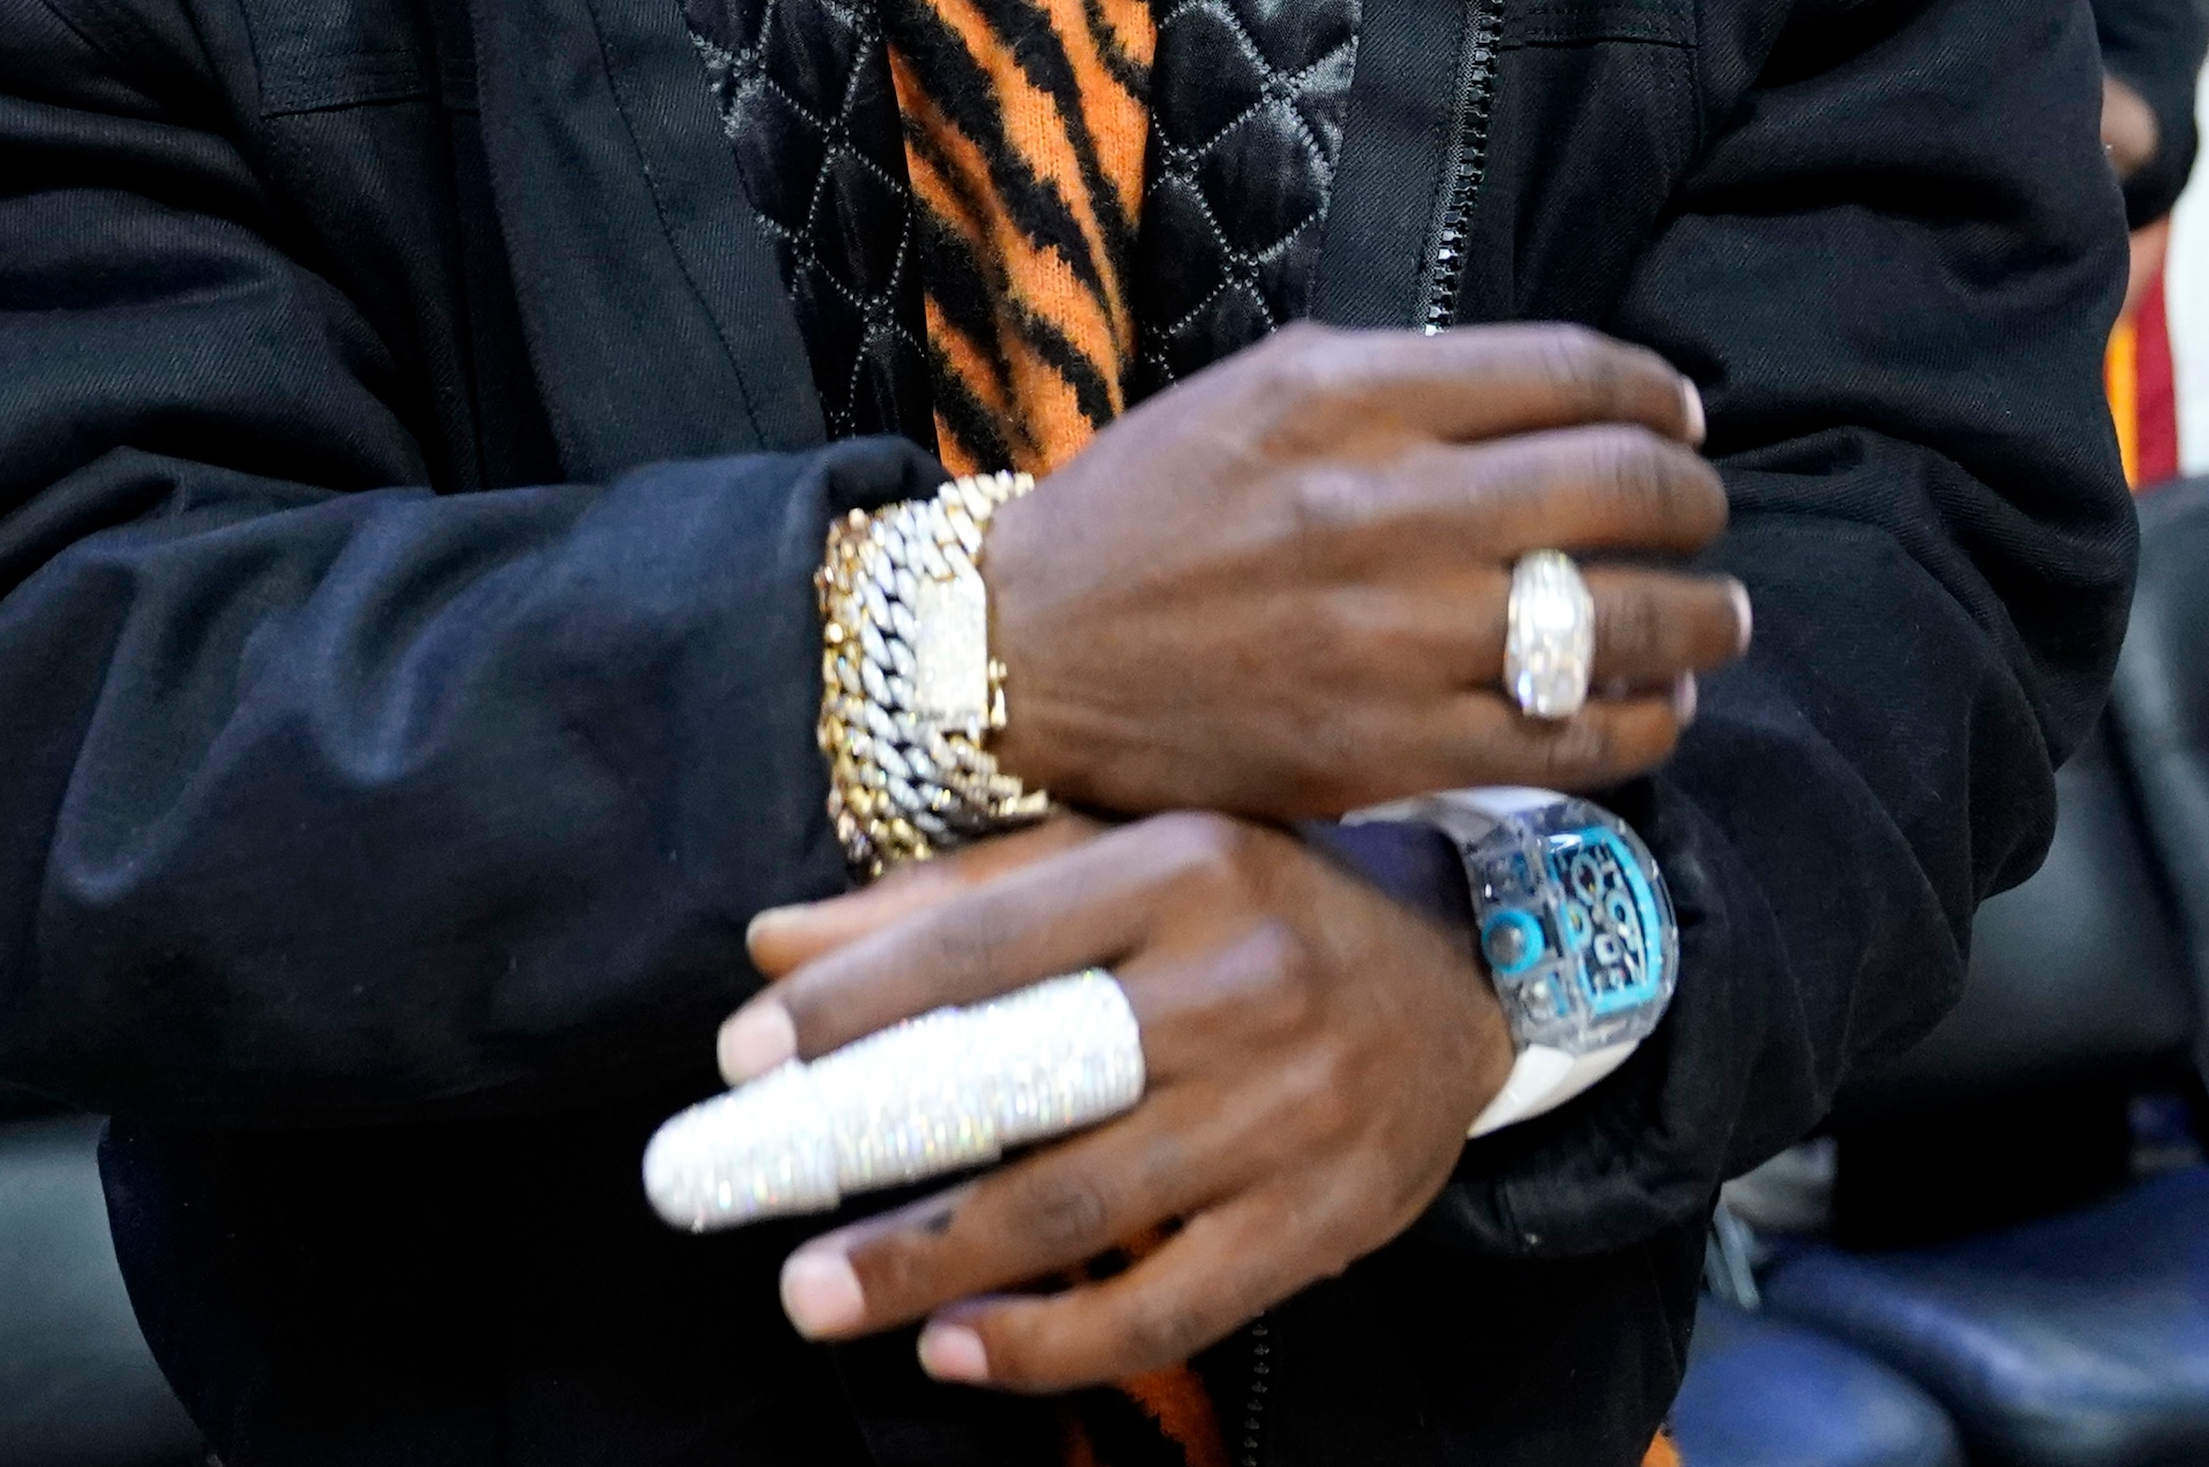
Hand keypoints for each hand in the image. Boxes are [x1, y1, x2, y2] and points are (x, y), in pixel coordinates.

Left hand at [735, 814, 1509, 1390]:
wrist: (1466, 970)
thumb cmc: (1254, 902)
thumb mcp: (1120, 856)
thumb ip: (950, 902)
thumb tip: (772, 948)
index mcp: (1178, 866)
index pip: (987, 938)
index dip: (855, 999)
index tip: (742, 1058)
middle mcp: (1238, 982)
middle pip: (1027, 1080)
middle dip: (871, 1149)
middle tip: (741, 1196)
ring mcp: (1287, 1110)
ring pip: (1082, 1205)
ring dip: (932, 1265)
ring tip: (818, 1298)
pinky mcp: (1324, 1218)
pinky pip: (1171, 1304)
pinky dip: (1054, 1341)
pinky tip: (959, 1352)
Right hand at [979, 323, 1749, 820]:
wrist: (1026, 659)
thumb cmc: (1147, 513)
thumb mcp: (1259, 392)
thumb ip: (1404, 381)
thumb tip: (1561, 395)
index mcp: (1347, 396)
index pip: (1571, 373)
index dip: (1655, 394)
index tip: (1678, 417)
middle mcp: (1383, 507)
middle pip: (1620, 488)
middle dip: (1693, 500)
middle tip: (1703, 514)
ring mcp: (1392, 637)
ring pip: (1620, 622)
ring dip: (1701, 615)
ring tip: (1717, 615)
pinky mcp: (1389, 751)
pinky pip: (1572, 739)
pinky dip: (1646, 721)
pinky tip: (1658, 705)